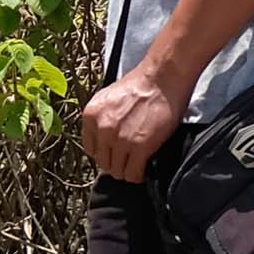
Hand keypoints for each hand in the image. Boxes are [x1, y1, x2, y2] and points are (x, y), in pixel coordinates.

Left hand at [78, 60, 185, 182]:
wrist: (162, 78)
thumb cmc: (142, 84)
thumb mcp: (108, 98)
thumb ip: (101, 119)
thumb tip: (104, 139)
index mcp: (91, 116)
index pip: (90, 150)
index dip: (105, 153)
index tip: (114, 153)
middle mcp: (102, 129)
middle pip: (104, 163)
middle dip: (116, 163)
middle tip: (128, 159)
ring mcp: (120, 140)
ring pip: (118, 172)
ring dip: (128, 171)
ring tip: (137, 165)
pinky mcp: (139, 147)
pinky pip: (133, 174)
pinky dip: (139, 175)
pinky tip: (145, 169)